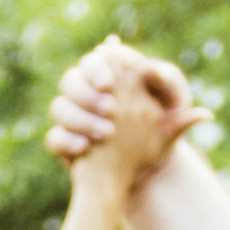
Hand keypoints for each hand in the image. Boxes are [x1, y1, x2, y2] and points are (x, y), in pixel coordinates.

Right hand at [46, 39, 204, 186]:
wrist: (153, 168)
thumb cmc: (164, 128)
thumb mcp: (174, 106)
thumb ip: (170, 84)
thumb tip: (153, 69)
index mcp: (110, 76)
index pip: (94, 61)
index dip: (97, 68)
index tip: (109, 83)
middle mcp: (87, 93)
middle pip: (70, 80)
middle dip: (85, 92)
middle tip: (110, 109)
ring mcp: (74, 119)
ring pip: (59, 107)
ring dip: (80, 118)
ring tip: (107, 132)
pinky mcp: (67, 143)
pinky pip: (55, 138)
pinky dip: (67, 141)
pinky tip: (85, 147)